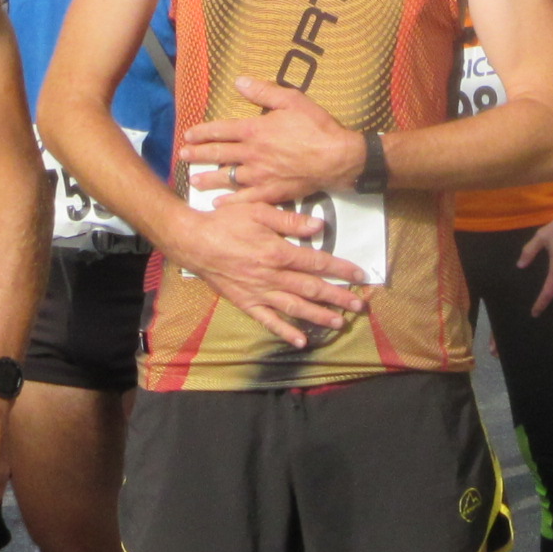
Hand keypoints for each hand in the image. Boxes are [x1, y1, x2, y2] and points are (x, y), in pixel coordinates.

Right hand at [172, 190, 371, 348]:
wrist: (193, 241)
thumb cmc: (225, 222)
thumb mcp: (257, 210)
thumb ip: (289, 221)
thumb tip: (319, 226)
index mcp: (277, 252)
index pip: (316, 262)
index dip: (340, 269)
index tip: (359, 275)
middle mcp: (271, 276)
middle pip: (311, 288)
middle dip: (337, 297)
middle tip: (359, 305)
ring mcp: (259, 292)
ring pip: (295, 307)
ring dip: (319, 316)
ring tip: (339, 323)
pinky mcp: (246, 302)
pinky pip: (268, 320)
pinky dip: (285, 331)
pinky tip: (301, 340)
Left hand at [182, 79, 363, 204]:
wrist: (336, 157)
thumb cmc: (316, 126)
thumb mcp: (292, 100)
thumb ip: (264, 92)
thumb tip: (239, 81)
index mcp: (256, 130)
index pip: (222, 130)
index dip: (203, 132)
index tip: (189, 134)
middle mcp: (252, 154)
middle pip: (219, 154)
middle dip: (199, 154)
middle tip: (182, 156)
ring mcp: (260, 175)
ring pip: (228, 177)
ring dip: (209, 178)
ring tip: (194, 180)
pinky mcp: (271, 192)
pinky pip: (245, 199)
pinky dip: (230, 201)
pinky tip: (218, 203)